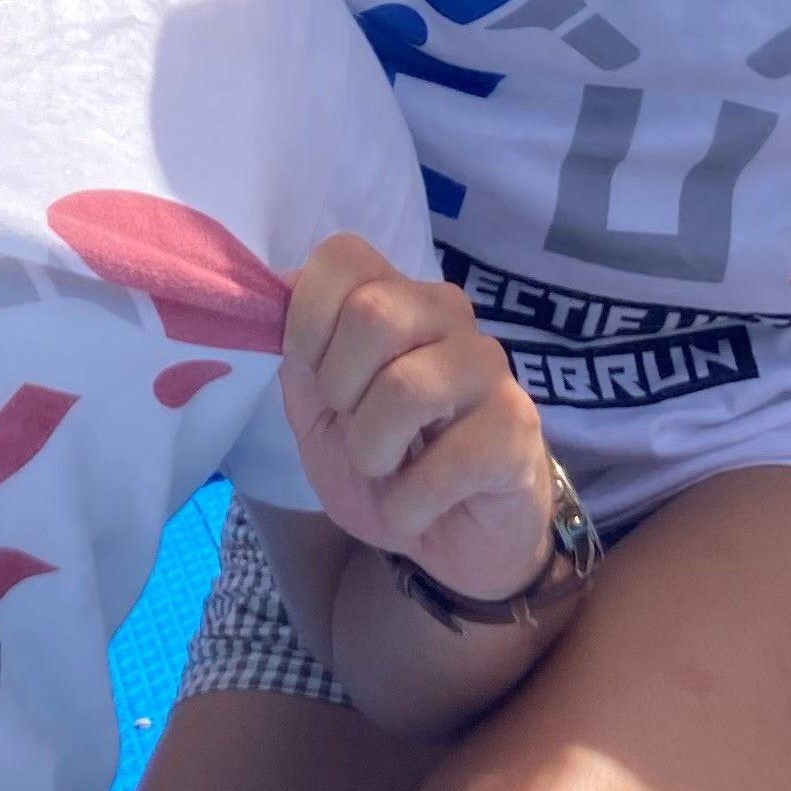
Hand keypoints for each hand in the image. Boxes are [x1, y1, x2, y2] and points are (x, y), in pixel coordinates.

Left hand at [281, 235, 552, 606]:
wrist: (449, 534)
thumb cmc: (382, 461)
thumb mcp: (317, 412)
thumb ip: (297, 352)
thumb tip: (272, 289)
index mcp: (395, 296)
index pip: (343, 257)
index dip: (307, 322)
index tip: (317, 379)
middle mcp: (448, 314)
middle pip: (372, 312)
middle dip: (339, 391)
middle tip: (355, 428)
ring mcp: (488, 366)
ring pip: (406, 386)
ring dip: (372, 452)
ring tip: (387, 470)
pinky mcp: (518, 425)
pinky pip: (447, 461)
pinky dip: (410, 503)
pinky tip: (419, 506)